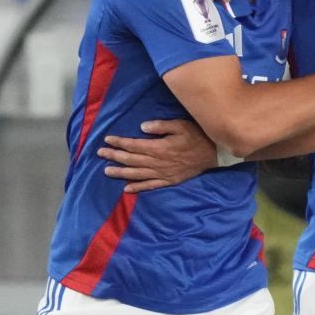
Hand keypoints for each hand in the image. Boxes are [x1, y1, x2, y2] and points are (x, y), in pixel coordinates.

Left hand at [98, 119, 218, 192]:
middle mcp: (157, 162)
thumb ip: (160, 126)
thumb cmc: (197, 136)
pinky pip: (150, 186)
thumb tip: (142, 127)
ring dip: (121, 172)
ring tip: (107, 171)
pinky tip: (127, 189)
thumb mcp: (180, 125)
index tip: (107, 140)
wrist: (214, 154)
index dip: (119, 142)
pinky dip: (138, 187)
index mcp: (158, 147)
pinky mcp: (169, 181)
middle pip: (131, 160)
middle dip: (115, 156)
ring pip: (137, 174)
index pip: (134, 145)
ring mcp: (163, 173)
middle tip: (100, 153)